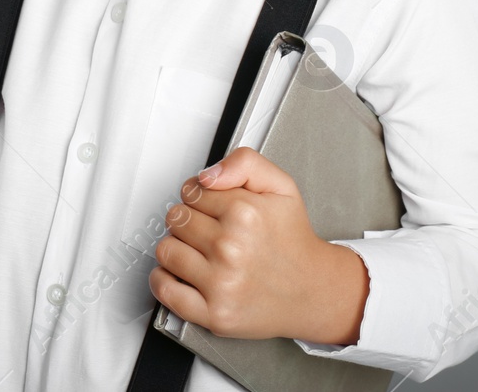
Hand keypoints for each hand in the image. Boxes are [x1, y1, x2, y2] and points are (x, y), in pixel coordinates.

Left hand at [148, 146, 368, 344]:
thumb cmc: (293, 241)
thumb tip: (207, 175)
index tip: (210, 206)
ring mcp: (221, 283)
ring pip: (166, 250)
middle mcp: (231, 248)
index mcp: (245, 214)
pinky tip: (180, 273)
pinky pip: (165, 289)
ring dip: (177, 248)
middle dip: (189, 220)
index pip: (191, 191)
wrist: (313, 289)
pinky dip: (163, 279)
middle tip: (209, 229)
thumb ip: (245, 163)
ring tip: (200, 251)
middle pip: (176, 219)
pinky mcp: (214, 313)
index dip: (199, 195)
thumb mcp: (280, 186)